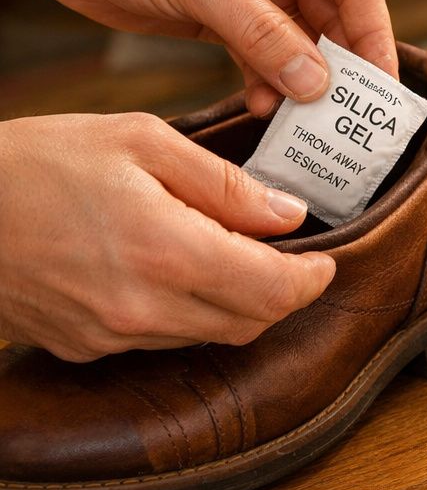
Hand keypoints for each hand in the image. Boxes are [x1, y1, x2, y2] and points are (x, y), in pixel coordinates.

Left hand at [0, 0, 395, 115]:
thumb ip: (262, 34)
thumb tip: (316, 83)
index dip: (373, 32)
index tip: (380, 84)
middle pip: (333, 12)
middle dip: (338, 63)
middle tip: (345, 113)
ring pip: (298, 37)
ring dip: (299, 77)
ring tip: (298, 118)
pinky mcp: (222, 7)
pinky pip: (262, 49)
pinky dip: (266, 77)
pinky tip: (262, 104)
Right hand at [0, 114, 335, 360]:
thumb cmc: (38, 161)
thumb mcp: (141, 142)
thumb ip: (224, 184)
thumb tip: (289, 214)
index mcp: (167, 251)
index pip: (273, 292)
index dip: (312, 280)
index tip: (325, 260)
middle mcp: (143, 308)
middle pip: (250, 322)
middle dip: (281, 293)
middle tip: (288, 255)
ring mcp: (110, 336)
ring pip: (209, 335)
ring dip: (236, 304)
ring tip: (231, 254)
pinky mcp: (84, 348)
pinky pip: (160, 339)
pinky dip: (187, 312)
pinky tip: (175, 271)